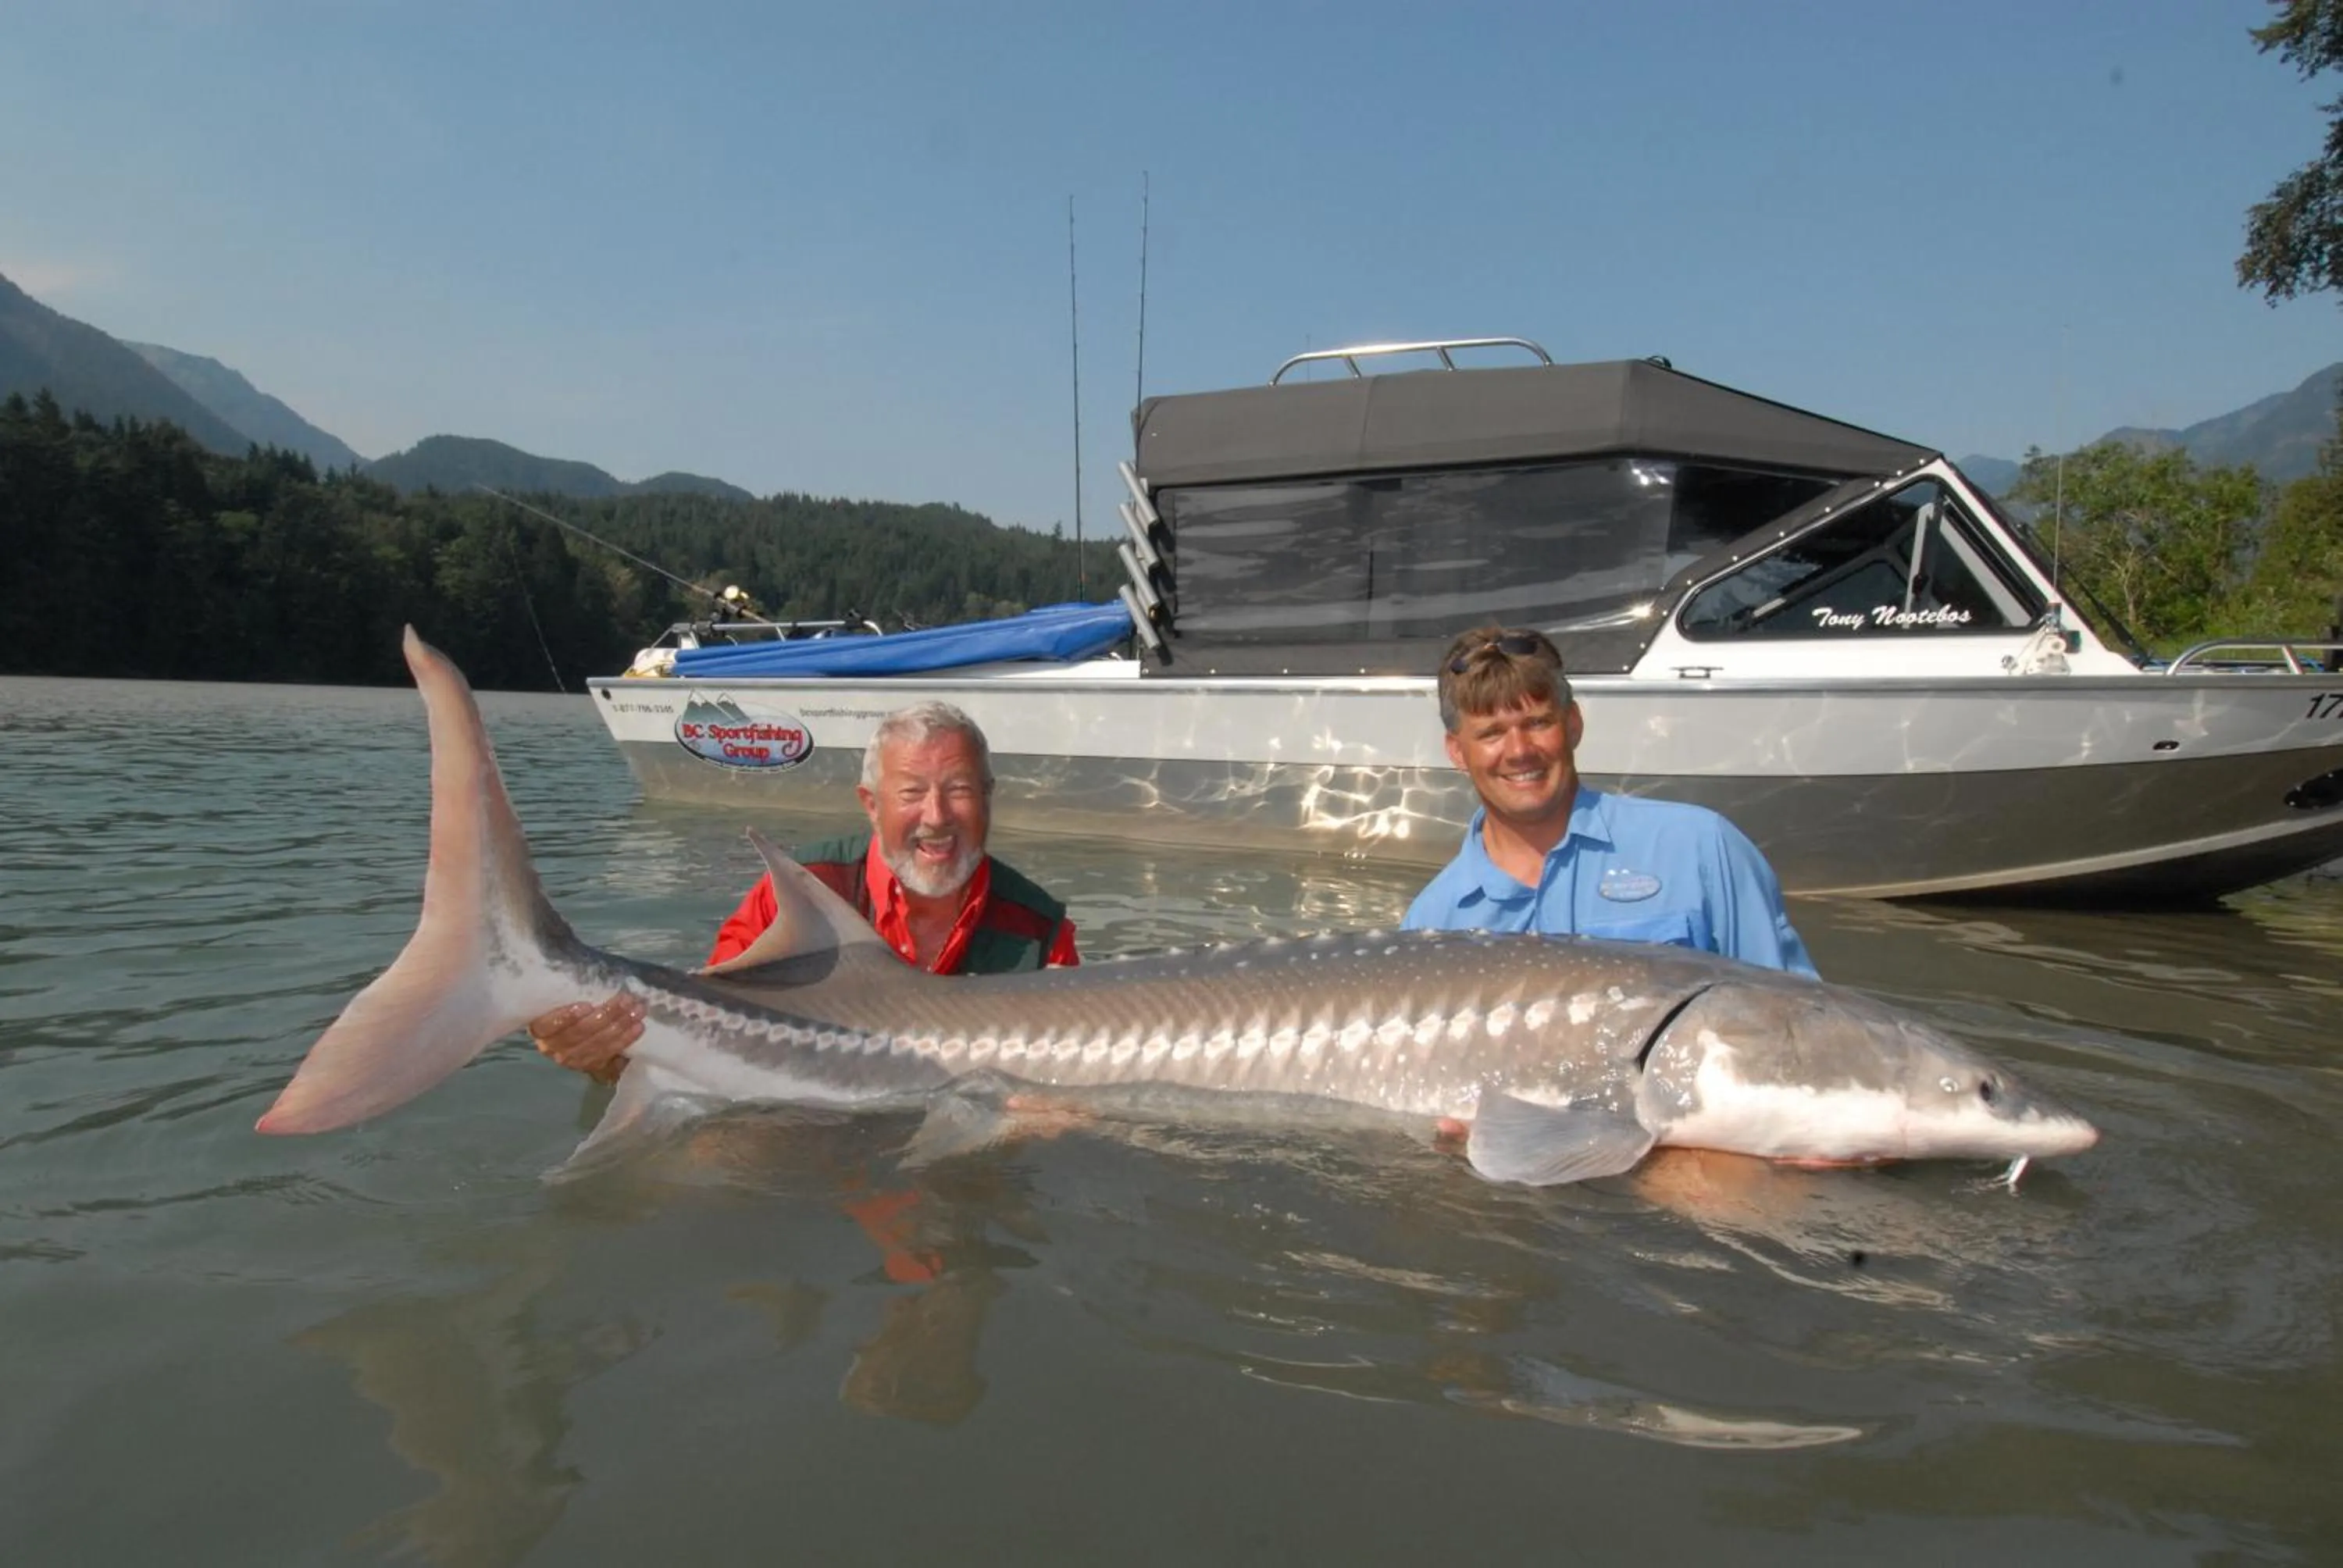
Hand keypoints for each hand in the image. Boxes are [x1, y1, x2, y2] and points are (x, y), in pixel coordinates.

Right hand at [527, 996, 646, 1083]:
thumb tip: (585, 967)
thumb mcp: (563, 998)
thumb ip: (570, 990)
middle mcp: (552, 1047)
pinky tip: (638, 1027)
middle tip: (626, 999)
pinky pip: (609, 1053)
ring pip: (597, 1043)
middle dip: (606, 1015)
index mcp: (541, 1028)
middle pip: (580, 1032)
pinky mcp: (590, 1066)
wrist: (576, 1036)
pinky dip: (625, 1039)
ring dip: (620, 1026)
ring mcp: (572, 1059)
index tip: (586, 1005)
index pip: (548, 1025)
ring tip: (637, 1010)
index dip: (566, 1017)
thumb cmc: (569, 1008)